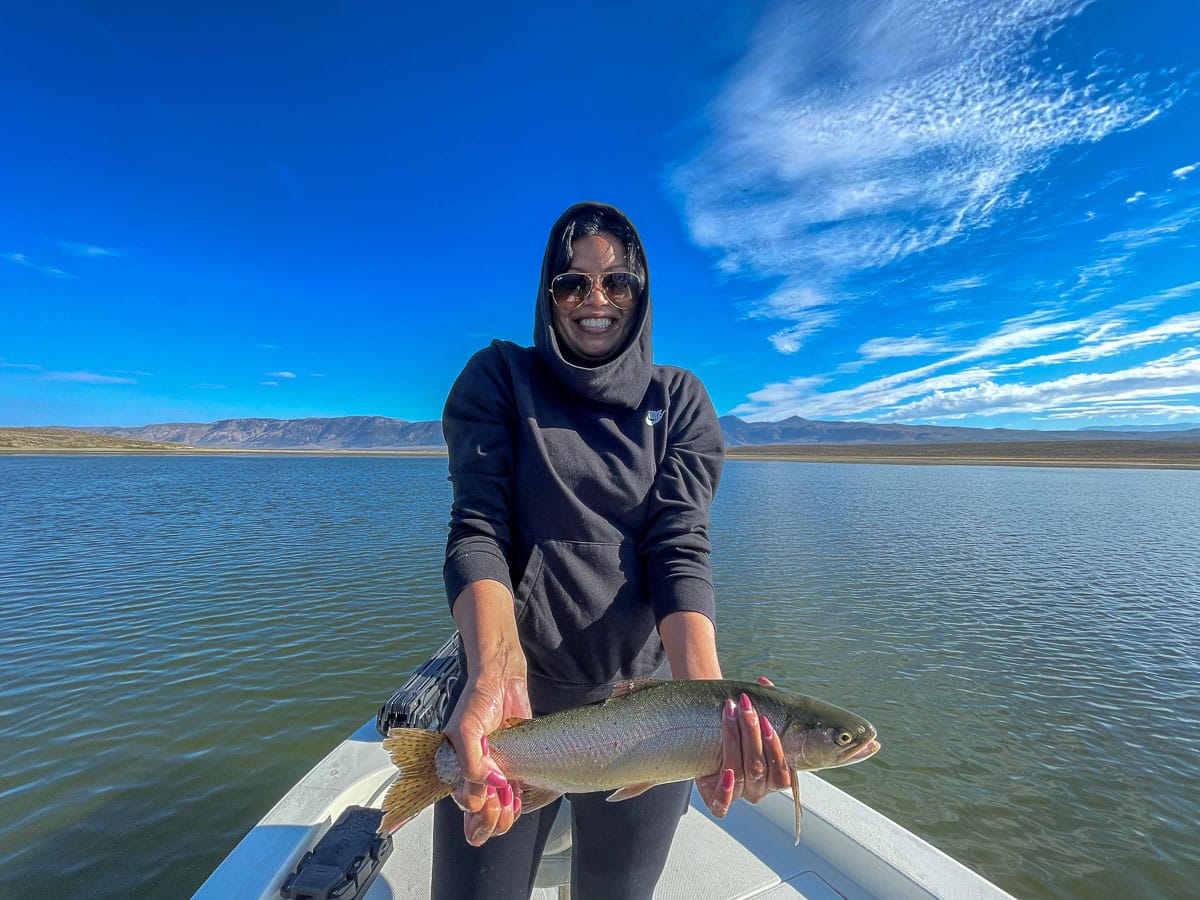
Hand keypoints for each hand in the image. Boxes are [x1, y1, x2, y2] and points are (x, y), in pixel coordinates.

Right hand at [441, 651, 530, 845]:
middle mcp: (475, 777)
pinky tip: (519, 791)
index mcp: (456, 772)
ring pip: (499, 814)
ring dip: (507, 815)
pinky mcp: (514, 766)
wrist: (502, 679)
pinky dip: (519, 802)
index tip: (490, 799)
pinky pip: (515, 797)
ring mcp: (495, 774)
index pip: (466, 809)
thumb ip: (471, 762)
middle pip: (481, 819)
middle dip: (493, 819)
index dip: (479, 812)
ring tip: (512, 795)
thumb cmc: (477, 701)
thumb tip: (493, 785)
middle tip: (502, 800)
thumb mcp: (466, 730)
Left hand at [695, 681, 791, 817]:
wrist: (707, 742)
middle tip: (744, 705)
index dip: (774, 746)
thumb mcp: (754, 723)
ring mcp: (738, 796)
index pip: (781, 770)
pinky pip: (722, 805)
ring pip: (739, 773)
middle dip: (750, 732)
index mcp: (775, 779)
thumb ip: (764, 705)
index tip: (764, 719)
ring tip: (729, 712)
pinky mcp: (715, 802)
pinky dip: (726, 791)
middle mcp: (758, 791)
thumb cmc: (738, 733)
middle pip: (757, 766)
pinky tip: (727, 773)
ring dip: (734, 740)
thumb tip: (764, 682)